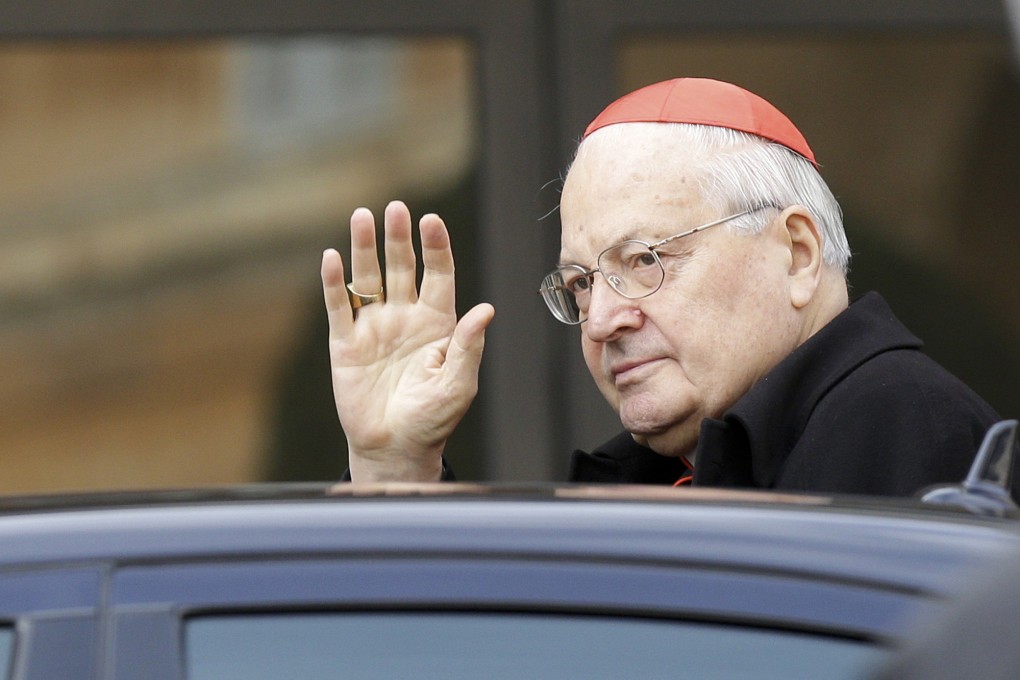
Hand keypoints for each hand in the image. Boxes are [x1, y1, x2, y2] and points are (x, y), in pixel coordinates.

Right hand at [321, 200, 494, 481]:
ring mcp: (374, 327)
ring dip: (364, 248)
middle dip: (399, 238)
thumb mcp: (458, 384)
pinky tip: (332, 257)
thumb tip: (486, 310)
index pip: (438, 275)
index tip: (432, 220)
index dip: (435, 247)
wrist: (395, 448)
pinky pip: (339, 306)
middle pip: (402, 267)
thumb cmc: (433, 419)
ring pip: (368, 278)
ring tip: (362, 216)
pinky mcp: (346, 343)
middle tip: (396, 208)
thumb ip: (468, 346)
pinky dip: (334, 282)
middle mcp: (405, 317)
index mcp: (437, 323)